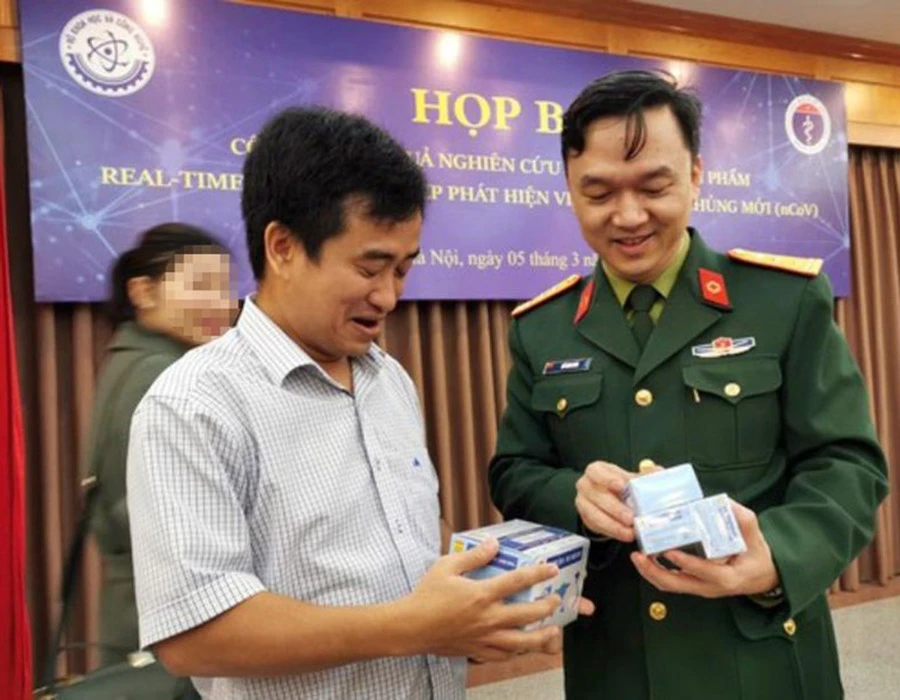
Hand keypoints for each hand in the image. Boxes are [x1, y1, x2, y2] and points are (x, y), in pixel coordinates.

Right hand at [403, 538, 568, 660]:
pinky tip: (522, 647)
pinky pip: (504, 656)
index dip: (539, 573)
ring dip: (541, 637)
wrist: (410, 627)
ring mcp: (484, 638)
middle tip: (555, 600)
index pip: (518, 581)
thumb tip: (493, 543)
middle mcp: (488, 618)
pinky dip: (517, 652)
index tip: (551, 569)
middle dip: (547, 606)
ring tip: (553, 632)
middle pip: (528, 614)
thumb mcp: (447, 566)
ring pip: (522, 642)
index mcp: (482, 594)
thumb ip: (474, 556)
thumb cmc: (426, 596)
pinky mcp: (477, 651)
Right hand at [575, 461, 639, 541]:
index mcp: (596, 471)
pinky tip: (624, 535)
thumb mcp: (630, 477)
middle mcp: (586, 485)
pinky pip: (597, 526)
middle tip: (630, 518)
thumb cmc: (620, 485)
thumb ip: (643, 475)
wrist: (610, 500)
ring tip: (630, 532)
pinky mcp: (586, 518)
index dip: (608, 479)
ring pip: (594, 514)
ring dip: (613, 525)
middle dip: (615, 509)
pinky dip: (612, 532)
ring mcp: (583, 502)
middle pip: (596, 495)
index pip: (596, 472)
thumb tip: (657, 470)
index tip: (622, 486)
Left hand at [631, 500, 779, 598]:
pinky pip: (671, 582)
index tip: (670, 552)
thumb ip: (742, 519)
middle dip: (655, 572)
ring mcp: (700, 588)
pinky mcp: (693, 585)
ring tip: (636, 556)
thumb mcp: (755, 536)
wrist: (761, 577)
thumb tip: (724, 502)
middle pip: (678, 585)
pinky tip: (645, 558)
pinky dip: (655, 572)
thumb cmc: (757, 556)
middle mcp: (710, 587)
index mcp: (728, 577)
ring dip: (650, 573)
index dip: (687, 563)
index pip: (704, 572)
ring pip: (670, 586)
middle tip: (639, 555)